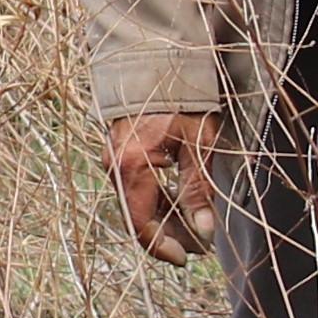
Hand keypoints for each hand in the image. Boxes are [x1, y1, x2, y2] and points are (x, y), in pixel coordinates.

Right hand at [108, 108, 221, 265]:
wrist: (156, 59)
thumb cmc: (182, 97)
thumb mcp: (198, 143)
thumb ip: (198, 190)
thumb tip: (204, 231)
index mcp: (132, 167)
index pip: (141, 225)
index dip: (164, 248)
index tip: (187, 259)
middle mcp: (115, 167)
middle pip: (138, 217)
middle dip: (169, 235)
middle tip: (200, 243)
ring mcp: (114, 160)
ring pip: (137, 203)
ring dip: (164, 219)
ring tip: (196, 224)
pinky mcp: (119, 153)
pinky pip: (135, 188)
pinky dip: (156, 200)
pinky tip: (179, 203)